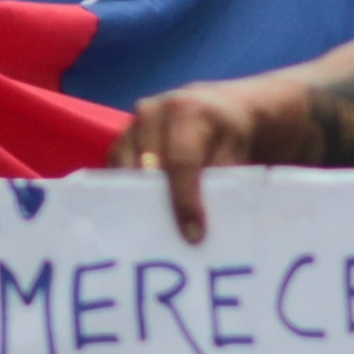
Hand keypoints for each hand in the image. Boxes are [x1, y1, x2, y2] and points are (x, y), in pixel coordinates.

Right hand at [111, 73, 323, 241]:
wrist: (216, 108)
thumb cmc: (230, 135)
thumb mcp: (237, 151)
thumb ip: (222, 180)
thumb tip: (205, 225)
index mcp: (189, 111)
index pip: (182, 162)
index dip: (186, 202)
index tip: (194, 235)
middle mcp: (154, 112)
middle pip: (148, 169)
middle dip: (158, 207)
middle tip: (167, 244)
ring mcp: (132, 124)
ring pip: (127, 171)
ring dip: (137, 203)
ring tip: (150, 237)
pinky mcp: (121, 139)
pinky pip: (116, 173)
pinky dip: (126, 196)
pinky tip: (137, 221)